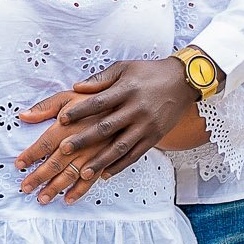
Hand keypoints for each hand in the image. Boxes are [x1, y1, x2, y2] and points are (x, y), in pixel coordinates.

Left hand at [15, 58, 193, 203]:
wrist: (183, 82)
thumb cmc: (148, 73)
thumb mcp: (124, 68)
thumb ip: (100, 79)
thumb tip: (75, 87)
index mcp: (126, 90)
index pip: (99, 102)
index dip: (80, 111)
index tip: (61, 120)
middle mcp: (136, 109)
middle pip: (106, 127)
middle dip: (84, 140)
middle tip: (63, 150)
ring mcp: (147, 125)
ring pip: (121, 147)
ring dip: (101, 161)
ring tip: (83, 173)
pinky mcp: (155, 137)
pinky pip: (135, 155)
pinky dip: (120, 166)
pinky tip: (105, 175)